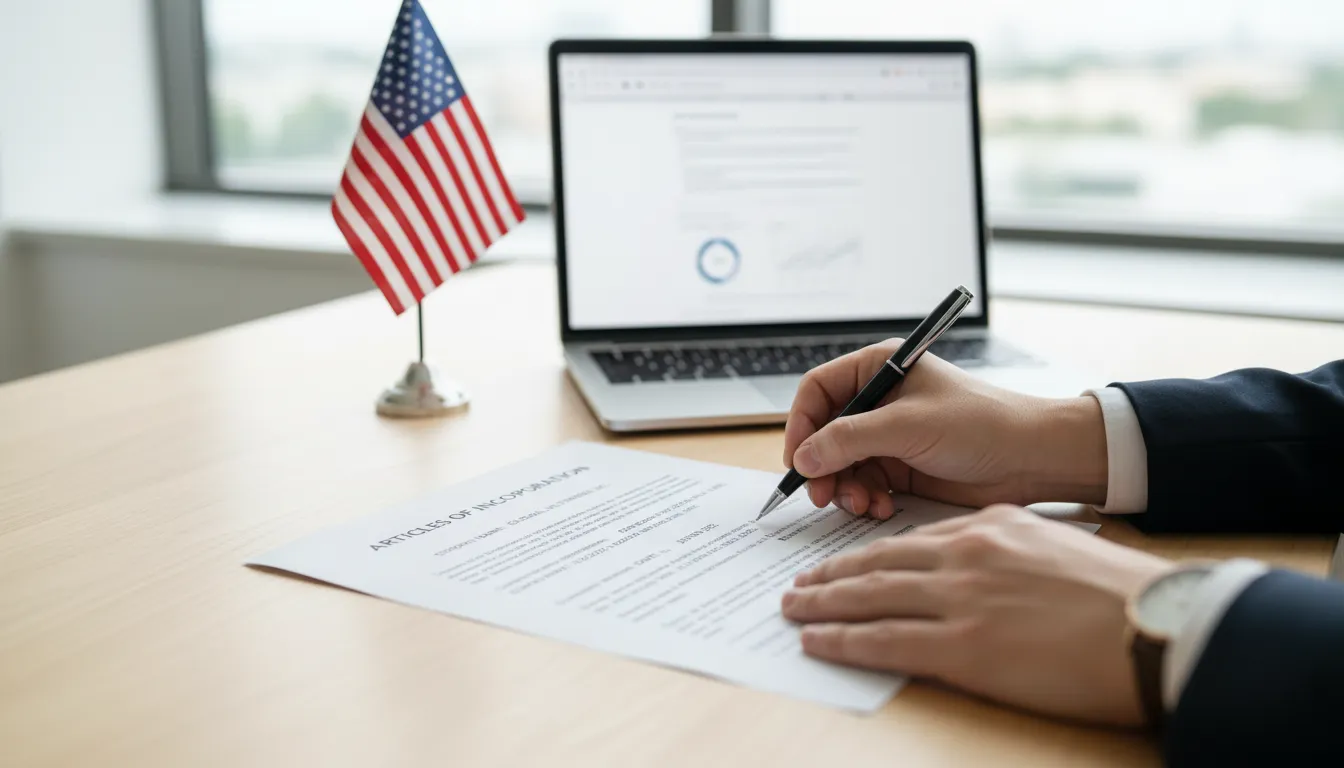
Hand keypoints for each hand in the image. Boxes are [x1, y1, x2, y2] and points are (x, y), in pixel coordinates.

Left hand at [781, 505, 1173, 725]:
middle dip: (831, 573)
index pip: (911, 540)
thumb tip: (976, 569)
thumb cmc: (1119, 596)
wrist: (1157, 626)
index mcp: (990, 530)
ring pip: (869, 595)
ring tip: (793, 606)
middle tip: (799, 582)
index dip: (868, 553)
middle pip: (877, 562)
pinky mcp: (963, 645)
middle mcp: (966, 556)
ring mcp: (961, 599)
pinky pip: (883, 639)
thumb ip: (1006, 552)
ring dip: (822, 602)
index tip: (845, 563)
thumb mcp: (1053, 549)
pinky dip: (841, 639)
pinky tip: (816, 641)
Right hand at [783, 341, 1108, 517]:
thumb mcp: (908, 426)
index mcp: (879, 368)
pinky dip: (865, 499)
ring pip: (840, 464)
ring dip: (845, 488)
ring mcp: (889, 435)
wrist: (1033, 459)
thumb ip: (849, 439)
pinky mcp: (900, 466)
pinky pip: (863, 484)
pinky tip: (882, 507)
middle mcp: (879, 399)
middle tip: (823, 496)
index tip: (797, 461)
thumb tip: (803, 458)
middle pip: (823, 432)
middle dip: (822, 466)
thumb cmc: (981, 424)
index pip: (817, 391)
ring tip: (863, 504)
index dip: (801, 425)